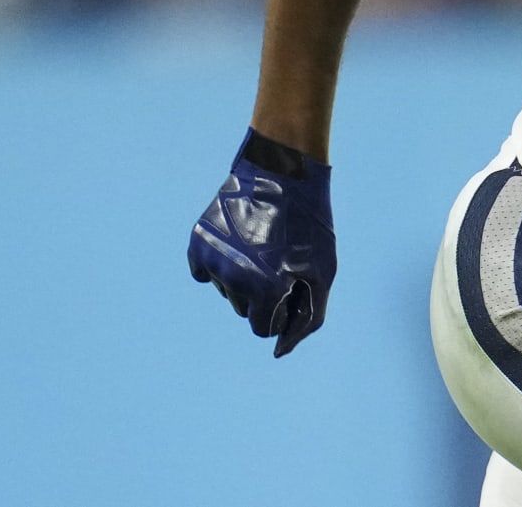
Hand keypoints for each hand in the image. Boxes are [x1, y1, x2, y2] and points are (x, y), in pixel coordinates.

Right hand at [188, 128, 335, 356]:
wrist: (283, 171)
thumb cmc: (310, 224)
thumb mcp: (323, 271)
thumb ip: (307, 317)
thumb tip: (281, 350)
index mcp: (265, 290)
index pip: (263, 328)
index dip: (280, 308)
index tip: (290, 285)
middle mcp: (233, 280)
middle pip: (244, 310)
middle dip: (262, 293)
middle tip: (279, 258)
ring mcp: (212, 261)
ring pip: (225, 291)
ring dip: (243, 278)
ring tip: (263, 244)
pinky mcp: (197, 244)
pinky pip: (205, 272)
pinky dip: (220, 263)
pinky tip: (240, 240)